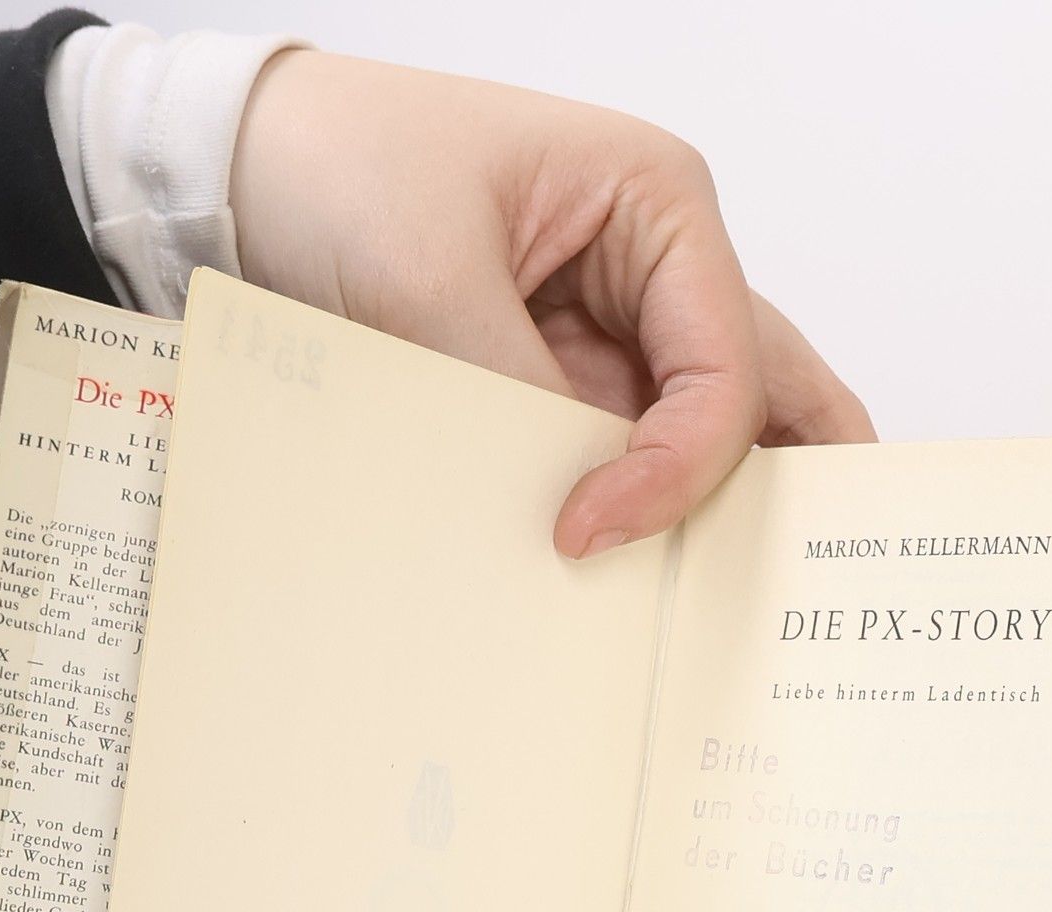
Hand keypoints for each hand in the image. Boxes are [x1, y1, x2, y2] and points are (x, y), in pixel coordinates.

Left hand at [230, 51, 874, 557]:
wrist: (250, 168)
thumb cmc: (343, 168)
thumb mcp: (429, 283)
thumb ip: (519, 401)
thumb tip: (583, 519)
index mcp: (659, 205)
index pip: (726, 364)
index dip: (683, 464)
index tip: (593, 530)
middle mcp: (658, 271)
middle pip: (765, 391)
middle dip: (788, 486)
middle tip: (802, 586)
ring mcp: (615, 333)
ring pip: (705, 435)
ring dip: (708, 510)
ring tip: (718, 604)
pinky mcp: (564, 381)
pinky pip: (620, 457)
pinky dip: (633, 512)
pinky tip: (629, 577)